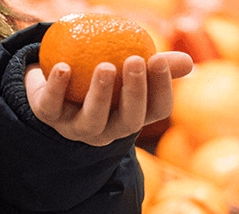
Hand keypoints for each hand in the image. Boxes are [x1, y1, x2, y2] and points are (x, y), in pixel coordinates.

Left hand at [25, 52, 192, 145]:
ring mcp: (78, 127)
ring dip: (100, 94)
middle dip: (134, 93)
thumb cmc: (101, 76)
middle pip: (129, 121)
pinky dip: (57, 88)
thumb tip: (189, 63)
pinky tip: (64, 68)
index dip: (161, 88)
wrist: (52, 81)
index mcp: (132, 116)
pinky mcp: (49, 117)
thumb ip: (156, 65)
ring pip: (92, 121)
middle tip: (135, 60)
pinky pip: (51, 107)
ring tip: (105, 65)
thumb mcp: (128, 70)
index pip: (156, 110)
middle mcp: (109, 129)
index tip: (158, 59)